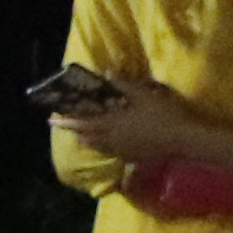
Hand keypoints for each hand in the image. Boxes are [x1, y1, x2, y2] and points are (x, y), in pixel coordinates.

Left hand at [68, 81, 204, 163]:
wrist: (182, 140)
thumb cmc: (163, 115)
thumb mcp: (145, 96)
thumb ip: (124, 86)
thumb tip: (107, 75)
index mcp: (112, 123)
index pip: (82, 122)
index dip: (66, 121)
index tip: (50, 119)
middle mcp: (111, 139)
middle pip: (85, 136)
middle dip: (73, 130)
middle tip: (64, 125)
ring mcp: (120, 150)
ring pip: (96, 145)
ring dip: (86, 138)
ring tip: (81, 133)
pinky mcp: (129, 157)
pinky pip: (109, 151)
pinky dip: (102, 145)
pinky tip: (107, 141)